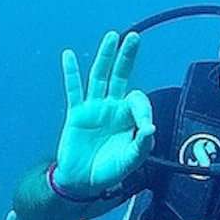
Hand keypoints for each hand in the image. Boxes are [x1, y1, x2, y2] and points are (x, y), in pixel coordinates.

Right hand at [51, 31, 157, 195]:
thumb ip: (142, 145)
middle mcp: (112, 108)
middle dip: (128, 57)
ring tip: (111, 37)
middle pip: (121, 76)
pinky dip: (71, 73)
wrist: (83, 182)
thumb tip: (150, 127)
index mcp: (128, 118)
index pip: (138, 101)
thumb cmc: (109, 170)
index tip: (144, 127)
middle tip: (134, 37)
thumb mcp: (131, 161)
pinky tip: (68, 56)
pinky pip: (73, 90)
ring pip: (100, 77)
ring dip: (105, 57)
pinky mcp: (76, 114)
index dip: (143, 109)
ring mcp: (94, 108)